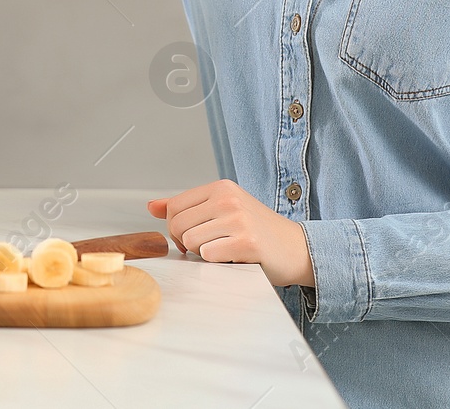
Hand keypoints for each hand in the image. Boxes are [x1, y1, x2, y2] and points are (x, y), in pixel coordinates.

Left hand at [147, 180, 314, 287]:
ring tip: (224, 251)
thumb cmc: (258, 231)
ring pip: (189, 241)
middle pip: (177, 225)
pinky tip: (235, 258)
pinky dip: (217, 262)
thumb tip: (151, 207)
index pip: (173, 207)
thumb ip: (186, 207)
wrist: (297, 248)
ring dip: (202, 254)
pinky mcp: (246, 242)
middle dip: (186, 243)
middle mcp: (228, 198)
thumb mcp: (222, 210)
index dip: (176, 228)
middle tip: (209, 247)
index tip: (192, 237)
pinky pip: (208, 255)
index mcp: (220, 188)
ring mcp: (238, 219)